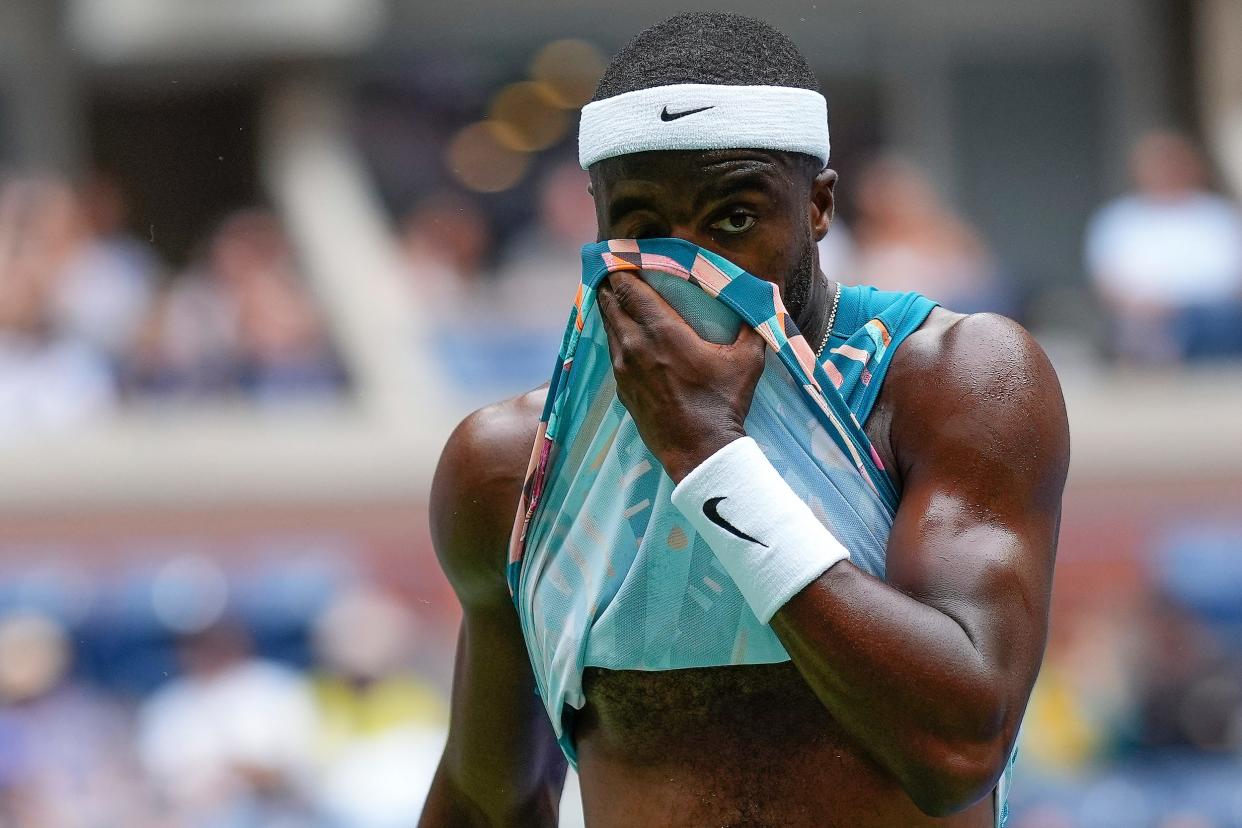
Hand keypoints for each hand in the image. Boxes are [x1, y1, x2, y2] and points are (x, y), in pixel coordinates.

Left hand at [596, 271, 765, 482]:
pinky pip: (613, 353)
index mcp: (662, 332)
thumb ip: (752, 326)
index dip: (622, 269)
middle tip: (617, 271)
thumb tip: (767, 299)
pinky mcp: (622, 389)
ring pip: (608, 328)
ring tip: (617, 297)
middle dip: (611, 284)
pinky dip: (616, 337)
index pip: (630, 289)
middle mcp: (635, 346)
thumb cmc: (723, 402)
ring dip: (611, 310)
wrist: (700, 451)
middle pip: (610, 303)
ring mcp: (623, 370)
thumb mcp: (746, 361)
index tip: (623, 256)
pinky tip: (626, 336)